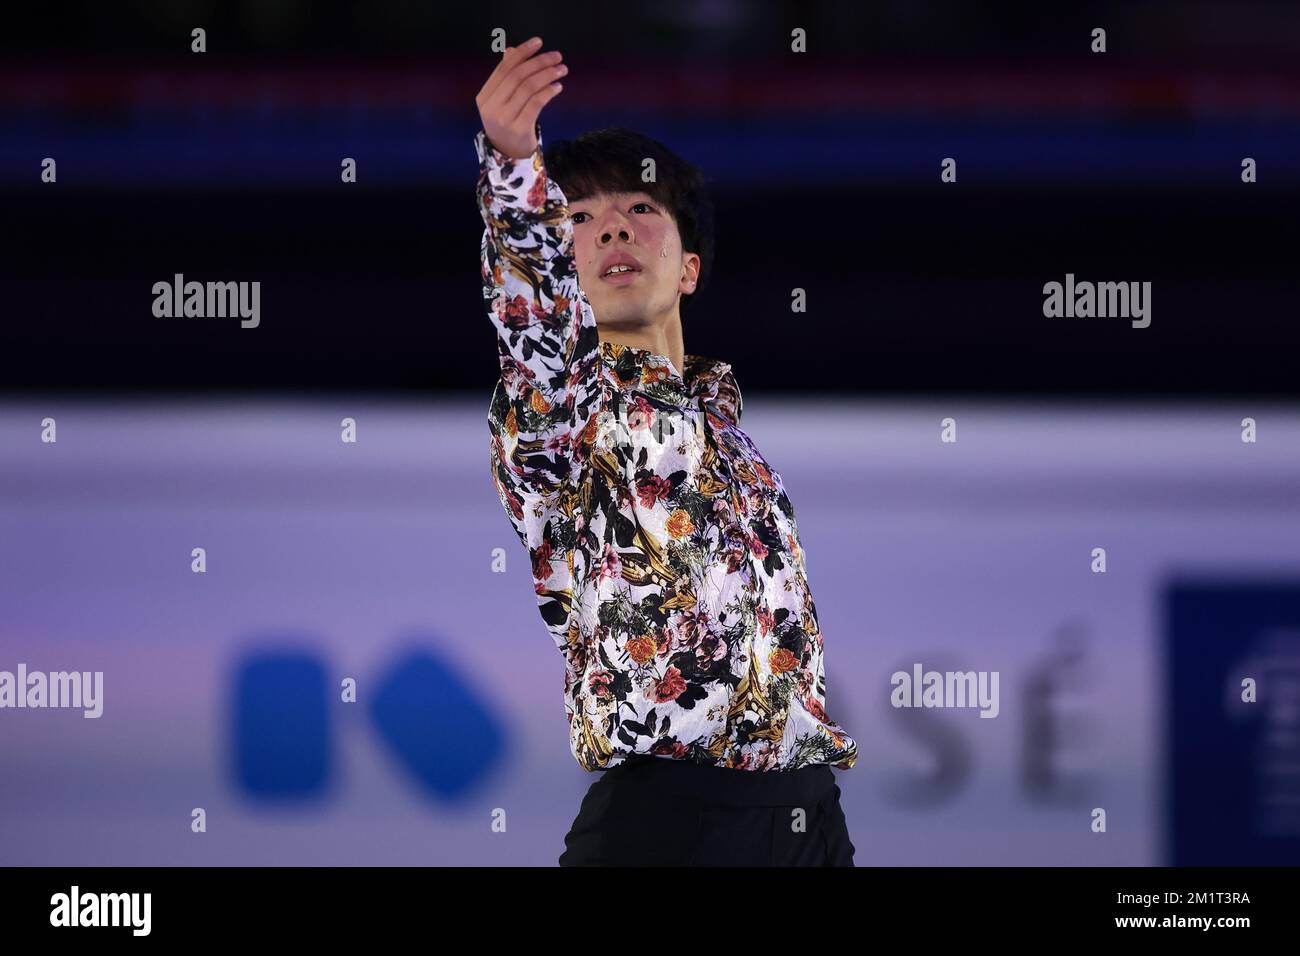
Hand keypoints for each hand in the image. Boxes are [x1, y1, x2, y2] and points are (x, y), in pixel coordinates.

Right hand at [475, 36, 566, 158]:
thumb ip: (506, 77)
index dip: (522, 52)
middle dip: (539, 62)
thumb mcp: (502, 101)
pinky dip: (548, 92)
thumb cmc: (508, 123)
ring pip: (528, 88)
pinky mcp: (519, 129)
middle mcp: (491, 107)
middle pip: (517, 76)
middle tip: (557, 56)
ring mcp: (504, 119)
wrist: (509, 155)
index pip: (504, 68)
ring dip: (547, 75)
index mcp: (484, 96)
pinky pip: (536, 103)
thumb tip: (511, 50)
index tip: (539, 42)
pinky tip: (557, 86)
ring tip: (561, 70)